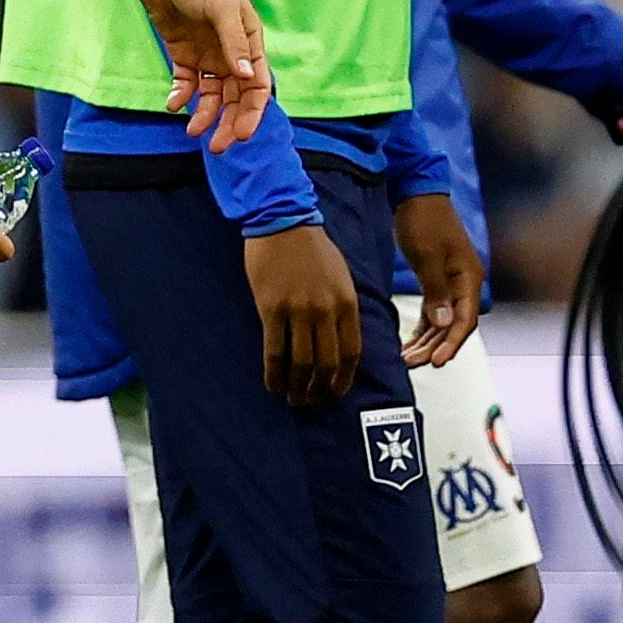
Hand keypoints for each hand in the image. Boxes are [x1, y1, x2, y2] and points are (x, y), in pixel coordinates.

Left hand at [128, 0, 270, 154]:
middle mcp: (231, 52)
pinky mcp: (183, 54)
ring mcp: (207, 54)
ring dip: (205, 115)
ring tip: (192, 131)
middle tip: (218, 146)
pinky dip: (181, 96)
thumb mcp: (221, 6)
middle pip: (235, 97)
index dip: (252, 112)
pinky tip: (172, 104)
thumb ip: (233, 41)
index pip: (257, 85)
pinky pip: (186, 83)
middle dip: (228, 122)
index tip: (240, 134)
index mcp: (249, 41)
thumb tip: (244, 77)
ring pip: (211, 95)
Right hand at [244, 220, 360, 406]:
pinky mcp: (271, 309)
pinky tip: (273, 383)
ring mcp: (298, 311)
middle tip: (311, 401)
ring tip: (292, 398)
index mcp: (347, 302)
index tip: (335, 392)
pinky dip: (274, 373)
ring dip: (297, 387)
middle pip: (326, 363)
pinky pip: (274, 350)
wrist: (283, 221)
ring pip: (301, 362)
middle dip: (319, 389)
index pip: (351, 352)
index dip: (343, 378)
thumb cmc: (313, 248)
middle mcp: (326, 311)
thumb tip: (340, 342)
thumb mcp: (341, 277)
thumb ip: (343, 308)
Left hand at [394, 191, 482, 367]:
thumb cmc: (423, 220)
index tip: (436, 363)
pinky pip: (434, 313)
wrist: (415, 193)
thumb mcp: (428, 255)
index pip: (466, 320)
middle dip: (435, 347)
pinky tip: (408, 344)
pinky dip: (422, 329)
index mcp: (469, 277)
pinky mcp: (437, 281)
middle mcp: (465, 284)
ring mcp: (452, 283)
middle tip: (412, 364)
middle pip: (454, 326)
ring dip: (427, 342)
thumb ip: (436, 291)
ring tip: (406, 359)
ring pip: (443, 323)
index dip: (452, 343)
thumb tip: (445, 324)